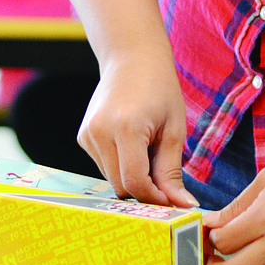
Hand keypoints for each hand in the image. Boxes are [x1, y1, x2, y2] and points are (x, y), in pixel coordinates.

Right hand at [77, 53, 198, 208]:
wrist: (132, 58)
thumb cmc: (160, 90)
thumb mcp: (174, 130)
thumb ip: (172, 171)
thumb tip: (182, 206)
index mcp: (126, 128)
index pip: (135, 182)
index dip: (155, 197)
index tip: (172, 200)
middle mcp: (100, 132)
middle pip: (121, 185)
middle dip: (145, 188)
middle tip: (164, 172)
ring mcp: (87, 134)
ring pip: (112, 179)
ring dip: (132, 175)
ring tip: (147, 148)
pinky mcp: (83, 136)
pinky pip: (104, 166)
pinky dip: (120, 164)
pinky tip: (132, 142)